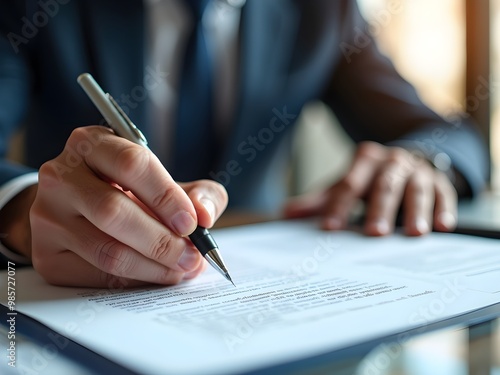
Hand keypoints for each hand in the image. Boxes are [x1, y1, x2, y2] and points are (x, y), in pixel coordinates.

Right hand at [29, 126, 227, 286]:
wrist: (79, 208)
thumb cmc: (131, 190)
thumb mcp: (167, 181)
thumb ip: (198, 192)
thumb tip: (205, 215)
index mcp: (92, 144)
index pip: (132, 164)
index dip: (167, 197)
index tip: (192, 223)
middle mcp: (61, 175)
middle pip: (114, 212)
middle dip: (163, 240)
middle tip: (192, 256)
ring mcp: (47, 215)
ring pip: (107, 250)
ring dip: (154, 266)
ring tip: (182, 269)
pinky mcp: (46, 253)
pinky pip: (96, 274)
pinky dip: (135, 280)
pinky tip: (156, 274)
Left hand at [284, 141, 456, 235]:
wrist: (404, 162)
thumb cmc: (368, 179)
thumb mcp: (344, 185)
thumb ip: (319, 200)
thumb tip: (285, 214)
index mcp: (364, 160)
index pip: (348, 185)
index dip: (339, 206)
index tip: (330, 228)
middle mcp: (391, 162)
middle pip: (383, 186)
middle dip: (379, 209)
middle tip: (374, 233)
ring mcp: (417, 171)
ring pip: (416, 189)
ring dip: (415, 211)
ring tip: (414, 233)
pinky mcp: (439, 182)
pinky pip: (444, 194)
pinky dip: (444, 209)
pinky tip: (443, 227)